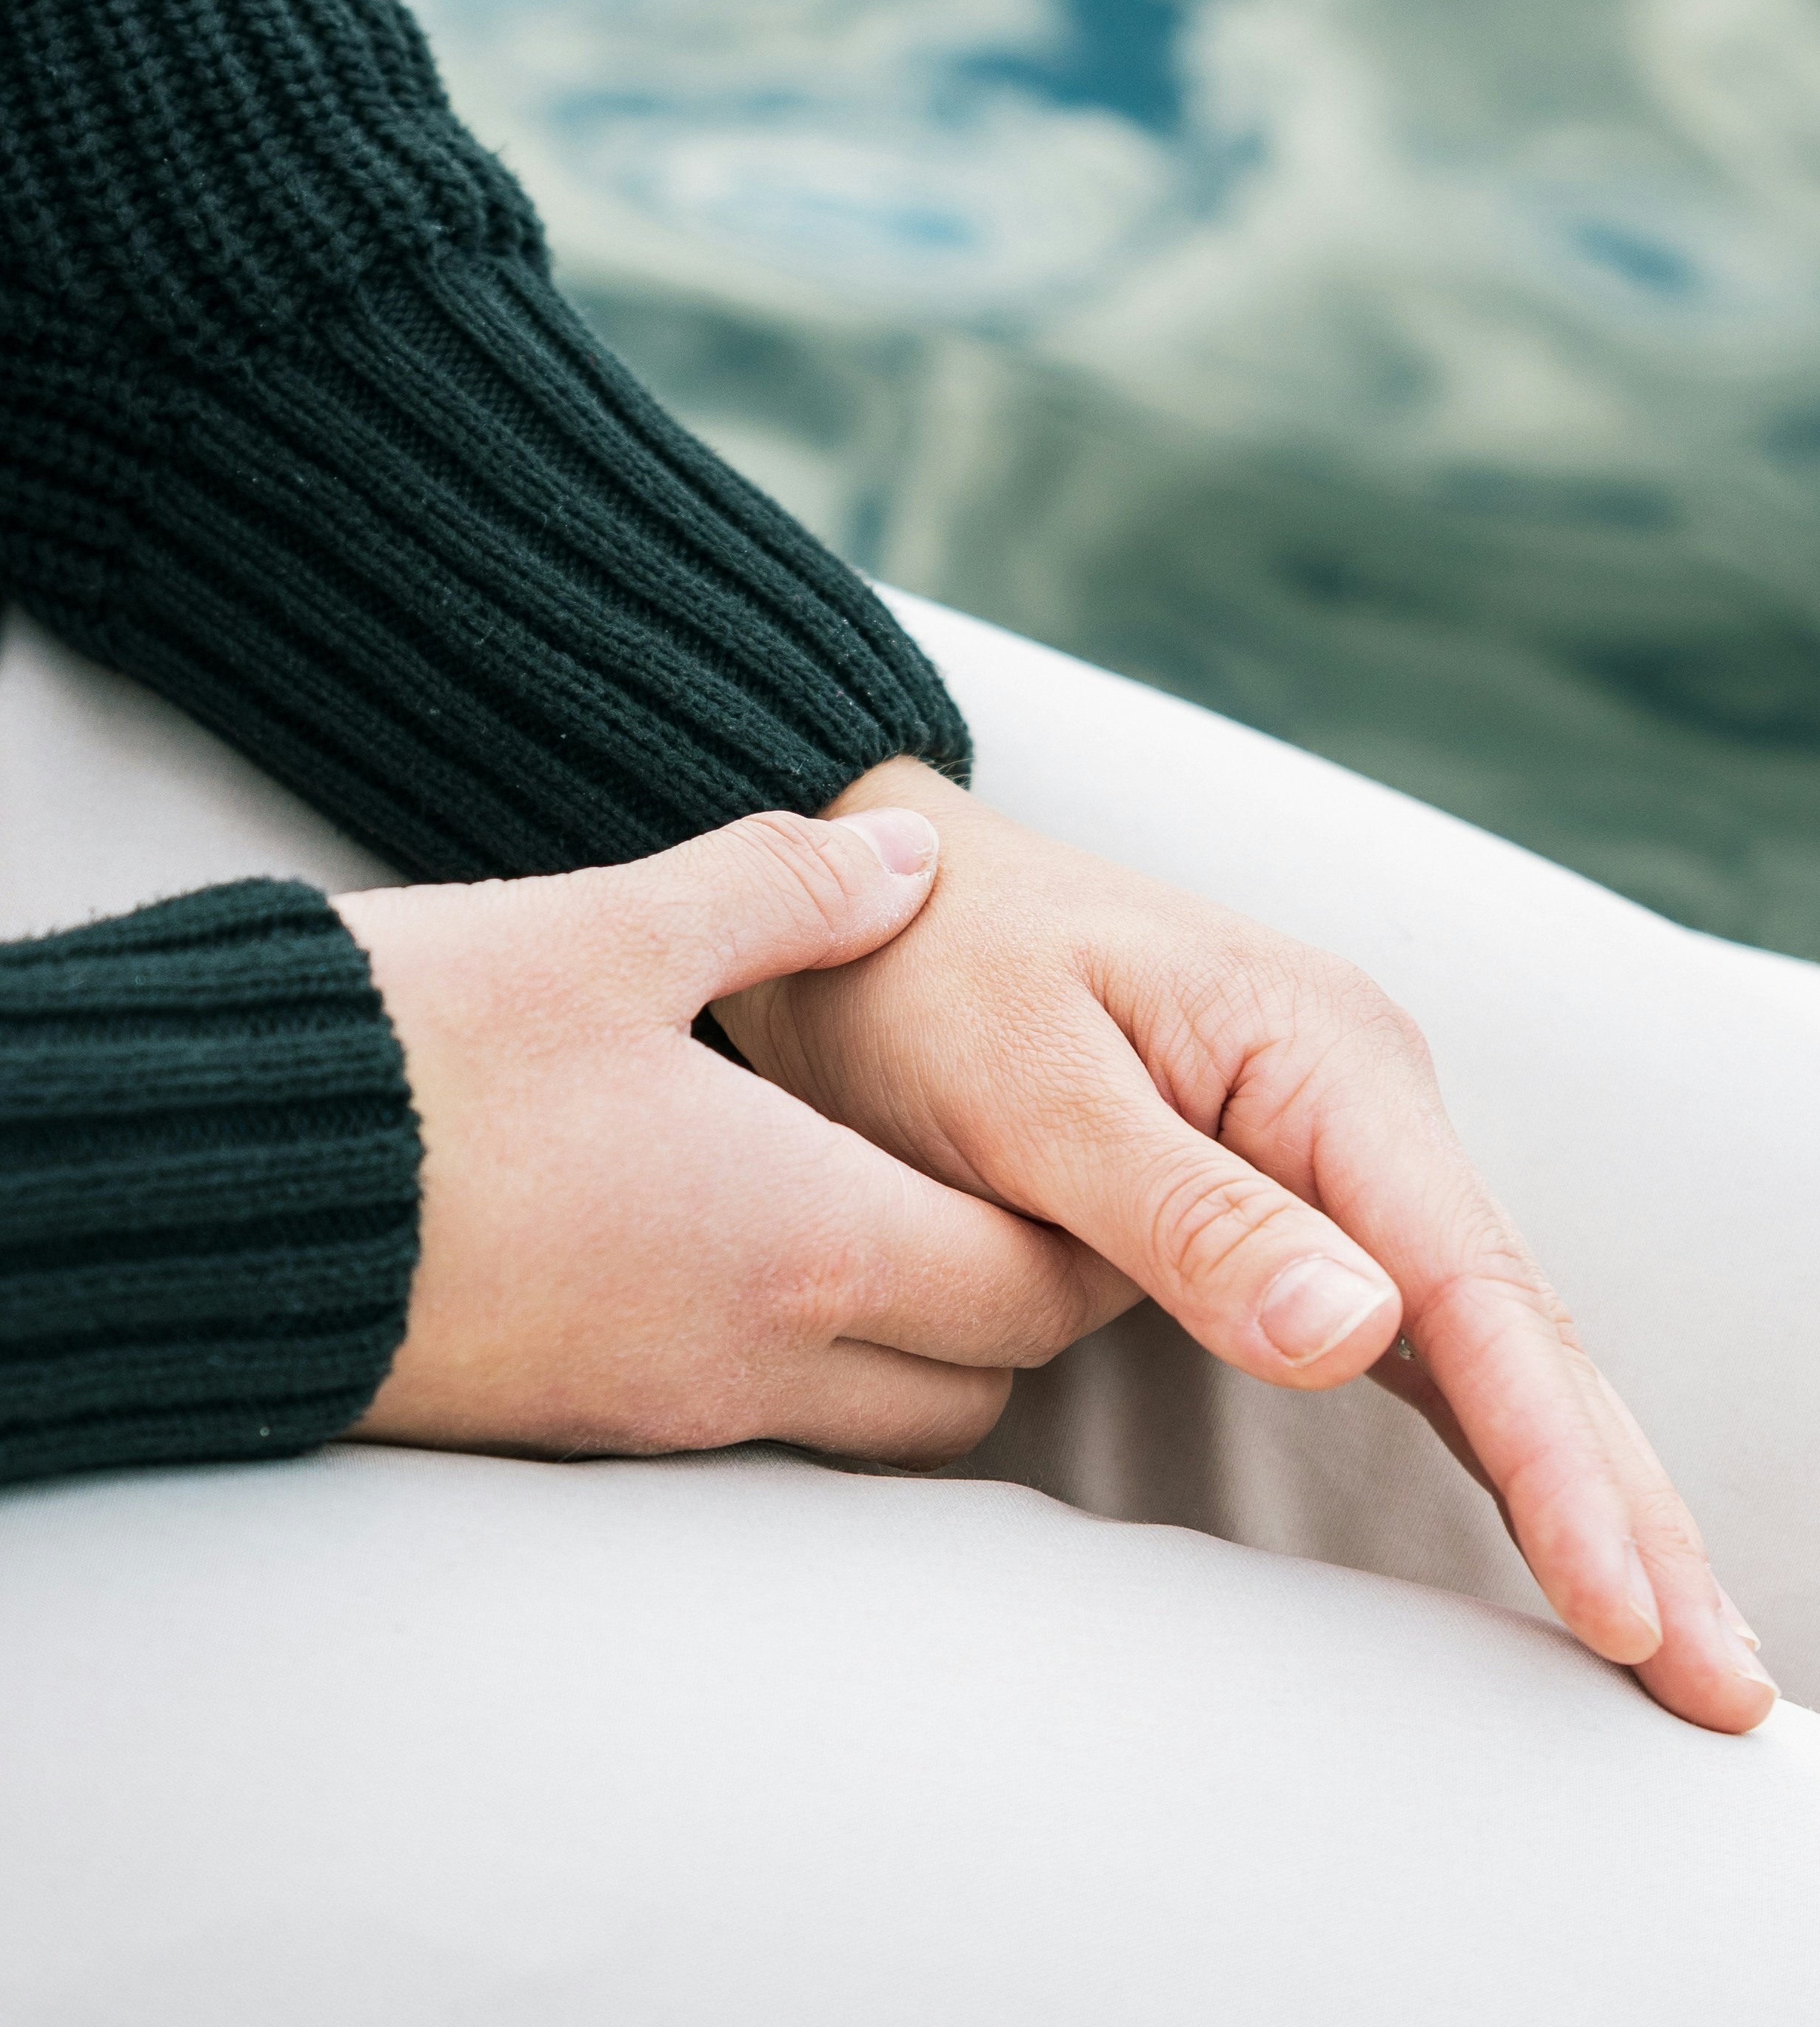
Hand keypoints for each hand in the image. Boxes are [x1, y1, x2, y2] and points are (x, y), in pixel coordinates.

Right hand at [338, 806, 1125, 1465]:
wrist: (214, 1183)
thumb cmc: (427, 1051)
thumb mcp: (618, 928)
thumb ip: (789, 890)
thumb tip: (913, 856)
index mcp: (805, 1236)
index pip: (1030, 1295)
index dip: (1086, 1239)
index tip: (1082, 1163)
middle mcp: (753, 1355)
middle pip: (970, 1391)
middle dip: (1010, 1304)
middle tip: (994, 1186)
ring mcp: (659, 1411)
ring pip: (860, 1420)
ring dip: (903, 1334)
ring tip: (872, 1206)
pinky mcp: (571, 1426)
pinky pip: (742, 1420)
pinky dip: (790, 1349)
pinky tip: (733, 1236)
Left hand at [713, 762, 1776, 1732]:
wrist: (869, 911)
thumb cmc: (930, 981)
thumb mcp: (1029, 1089)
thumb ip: (1189, 1213)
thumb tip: (1362, 1333)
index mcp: (1320, 1055)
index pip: (1468, 1284)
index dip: (1555, 1456)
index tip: (1629, 1607)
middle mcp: (1361, 1096)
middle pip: (1521, 1320)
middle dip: (1626, 1499)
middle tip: (1724, 1682)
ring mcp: (1336, 1145)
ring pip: (1491, 1338)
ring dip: (1586, 1483)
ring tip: (1677, 1636)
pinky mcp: (1293, 1191)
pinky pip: (1426, 1331)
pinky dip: (1500, 1433)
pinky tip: (1558, 1516)